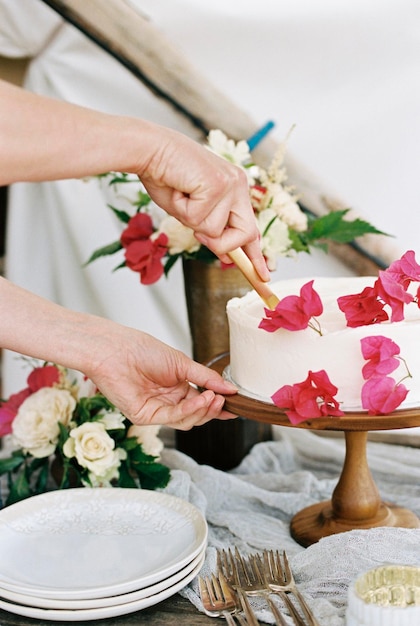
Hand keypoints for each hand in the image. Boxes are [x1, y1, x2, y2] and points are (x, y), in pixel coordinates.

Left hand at [86, 328, 237, 429]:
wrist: (117, 350)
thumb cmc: (142, 350)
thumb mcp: (182, 363)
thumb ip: (206, 378)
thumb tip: (230, 388)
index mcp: (177, 387)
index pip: (202, 402)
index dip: (218, 406)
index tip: (235, 404)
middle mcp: (168, 400)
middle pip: (197, 415)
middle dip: (213, 409)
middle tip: (224, 399)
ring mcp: (156, 410)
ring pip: (187, 421)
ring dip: (203, 410)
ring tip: (212, 397)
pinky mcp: (145, 417)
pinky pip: (172, 419)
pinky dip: (189, 410)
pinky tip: (199, 399)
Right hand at [137, 127, 269, 281]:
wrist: (149, 149)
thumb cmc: (164, 177)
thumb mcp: (191, 212)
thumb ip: (211, 230)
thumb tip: (227, 256)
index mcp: (235, 188)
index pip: (250, 227)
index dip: (255, 254)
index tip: (263, 275)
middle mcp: (238, 184)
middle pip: (246, 233)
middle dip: (222, 244)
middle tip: (198, 233)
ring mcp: (231, 184)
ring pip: (216, 231)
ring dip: (192, 221)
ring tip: (181, 196)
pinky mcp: (217, 185)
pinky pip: (200, 220)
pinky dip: (183, 211)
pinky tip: (178, 190)